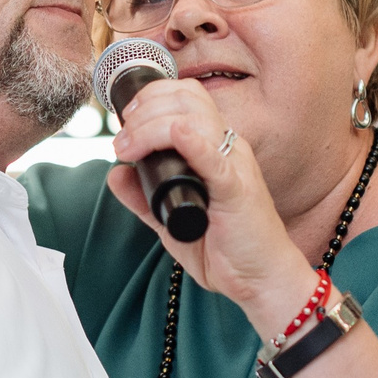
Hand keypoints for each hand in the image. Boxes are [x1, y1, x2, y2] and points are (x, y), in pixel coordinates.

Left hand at [105, 81, 319, 336]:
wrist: (262, 280)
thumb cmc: (226, 249)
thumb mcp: (171, 220)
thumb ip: (143, 197)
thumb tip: (115, 174)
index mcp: (216, 147)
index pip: (186, 97)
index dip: (151, 98)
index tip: (125, 124)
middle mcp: (228, 148)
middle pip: (187, 98)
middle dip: (144, 108)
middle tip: (121, 139)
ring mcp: (235, 166)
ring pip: (195, 118)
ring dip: (152, 125)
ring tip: (128, 149)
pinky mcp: (238, 191)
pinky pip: (215, 157)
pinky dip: (192, 141)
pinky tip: (176, 135)